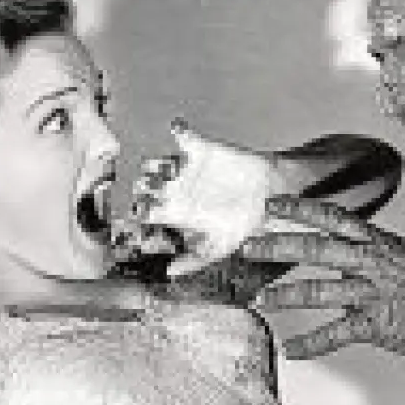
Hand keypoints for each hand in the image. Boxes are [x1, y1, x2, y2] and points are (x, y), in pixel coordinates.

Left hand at [127, 119, 283, 277]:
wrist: (267, 197)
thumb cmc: (242, 224)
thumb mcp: (220, 248)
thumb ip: (195, 261)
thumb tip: (170, 274)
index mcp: (175, 213)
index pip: (146, 211)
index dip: (137, 211)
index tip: (140, 212)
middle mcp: (175, 191)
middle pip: (146, 185)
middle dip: (142, 186)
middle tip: (151, 189)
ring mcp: (186, 170)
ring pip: (158, 161)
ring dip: (155, 161)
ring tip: (164, 166)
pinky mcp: (201, 151)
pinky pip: (183, 136)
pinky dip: (178, 130)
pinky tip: (177, 129)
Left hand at [240, 196, 404, 359]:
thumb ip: (378, 257)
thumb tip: (355, 255)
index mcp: (381, 244)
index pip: (335, 217)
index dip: (300, 209)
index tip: (272, 206)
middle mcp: (374, 263)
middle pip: (317, 248)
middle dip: (279, 247)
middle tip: (249, 249)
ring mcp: (374, 293)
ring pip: (319, 290)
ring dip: (284, 294)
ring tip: (258, 299)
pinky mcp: (377, 324)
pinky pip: (336, 333)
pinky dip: (310, 343)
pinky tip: (290, 350)